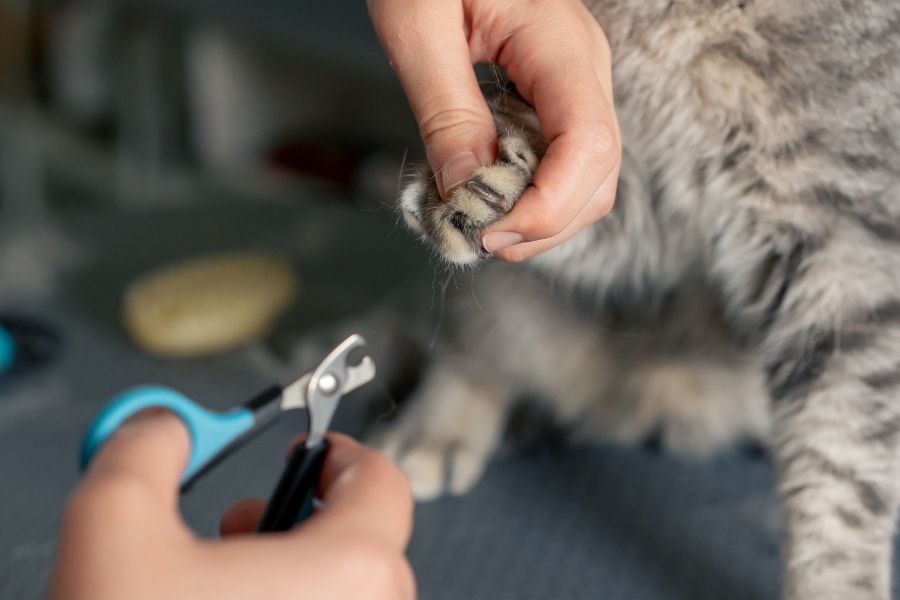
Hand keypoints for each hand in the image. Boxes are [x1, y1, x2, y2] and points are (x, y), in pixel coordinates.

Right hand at [49, 412, 414, 599]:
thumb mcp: (114, 526)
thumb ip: (147, 450)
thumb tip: (165, 426)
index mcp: (347, 573)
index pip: (385, 486)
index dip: (345, 455)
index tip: (313, 449)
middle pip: (368, 544)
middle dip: (304, 518)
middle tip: (244, 523)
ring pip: (349, 597)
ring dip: (296, 573)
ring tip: (221, 581)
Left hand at [368, 0, 620, 261]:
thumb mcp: (416, 26)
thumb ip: (445, 110)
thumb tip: (467, 191)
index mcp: (558, 44)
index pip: (589, 144)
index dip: (547, 207)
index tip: (486, 231)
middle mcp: (583, 68)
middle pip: (599, 177)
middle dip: (542, 225)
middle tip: (474, 235)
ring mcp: (576, 84)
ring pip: (589, 180)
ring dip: (538, 218)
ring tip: (476, 221)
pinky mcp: (555, 96)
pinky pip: (563, 162)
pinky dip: (530, 196)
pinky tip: (486, 193)